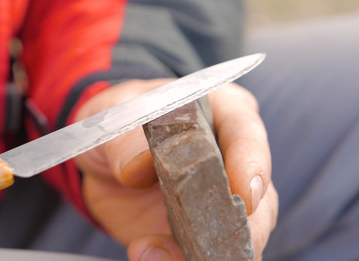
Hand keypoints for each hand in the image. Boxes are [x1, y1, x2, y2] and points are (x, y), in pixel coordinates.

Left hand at [74, 79, 277, 260]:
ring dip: (207, 254)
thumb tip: (137, 167)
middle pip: (258, 197)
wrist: (100, 159)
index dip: (252, 164)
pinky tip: (150, 256)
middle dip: (238, 226)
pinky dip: (177, 260)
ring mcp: (221, 200)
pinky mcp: (202, 233)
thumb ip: (124, 138)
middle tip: (210, 244)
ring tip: (158, 253)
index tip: (244, 193)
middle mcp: (232, 159)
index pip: (246, 134)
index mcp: (221, 112)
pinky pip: (204, 255)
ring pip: (239, 236)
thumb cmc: (120, 120)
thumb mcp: (113, 117)